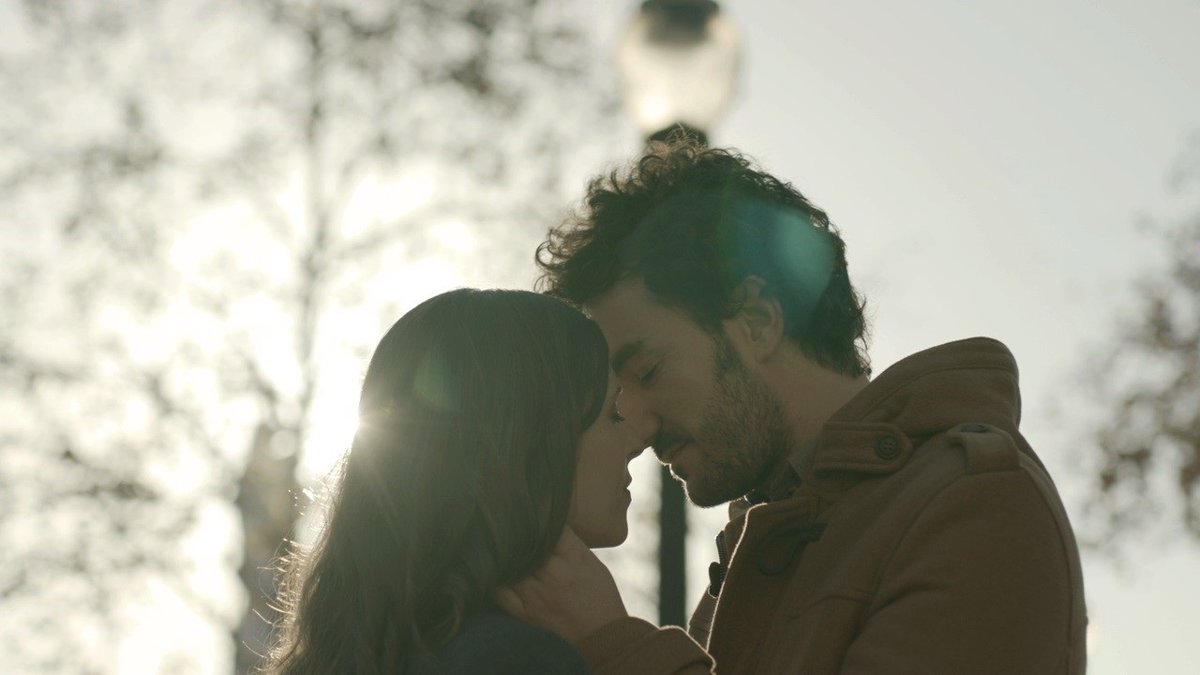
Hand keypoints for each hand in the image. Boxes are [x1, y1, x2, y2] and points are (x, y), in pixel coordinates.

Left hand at [494, 526, 628, 642]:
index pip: (547, 527)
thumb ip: (569, 545)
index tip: (530, 512)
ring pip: (509, 563)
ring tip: (500, 546)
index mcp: (573, 557)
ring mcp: (536, 594)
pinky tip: (496, 573)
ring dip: (504, 554)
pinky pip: (500, 591)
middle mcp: (553, 573)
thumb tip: (547, 526)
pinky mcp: (525, 613)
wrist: (602, 639)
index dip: (536, 517)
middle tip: (509, 524)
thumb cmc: (600, 598)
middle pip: (524, 542)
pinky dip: (496, 580)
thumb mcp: (591, 563)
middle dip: (517, 532)